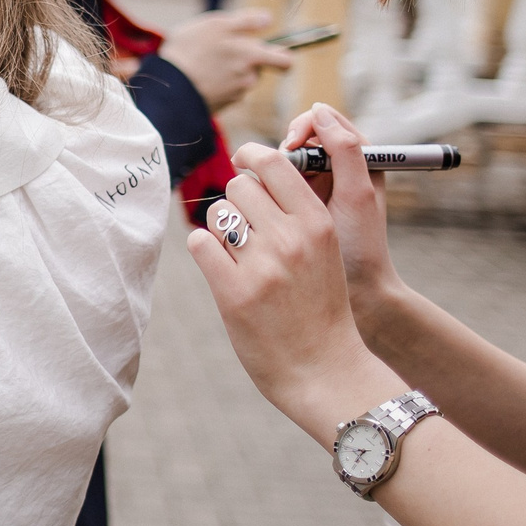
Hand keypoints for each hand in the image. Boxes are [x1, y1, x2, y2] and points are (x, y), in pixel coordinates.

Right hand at [158, 9, 290, 110]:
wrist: (168, 87)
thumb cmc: (191, 50)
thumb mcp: (216, 24)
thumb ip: (246, 21)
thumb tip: (268, 19)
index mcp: (253, 56)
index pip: (285, 61)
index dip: (281, 55)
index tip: (272, 51)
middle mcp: (249, 78)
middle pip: (259, 69)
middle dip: (248, 62)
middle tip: (226, 54)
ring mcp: (236, 94)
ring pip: (242, 80)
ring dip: (230, 72)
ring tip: (205, 63)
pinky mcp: (222, 106)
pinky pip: (227, 92)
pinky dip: (218, 85)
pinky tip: (200, 77)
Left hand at [186, 145, 396, 429]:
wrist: (326, 369)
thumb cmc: (321, 308)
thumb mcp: (324, 252)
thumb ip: (294, 217)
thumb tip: (249, 179)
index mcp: (317, 222)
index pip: (273, 162)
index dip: (251, 156)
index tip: (244, 162)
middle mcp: (291, 238)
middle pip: (240, 185)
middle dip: (237, 201)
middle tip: (245, 227)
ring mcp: (262, 266)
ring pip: (218, 213)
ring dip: (221, 228)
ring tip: (237, 254)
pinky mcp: (234, 292)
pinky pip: (200, 243)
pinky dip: (205, 251)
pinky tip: (220, 268)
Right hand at [280, 102, 409, 340]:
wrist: (359, 294)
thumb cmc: (363, 247)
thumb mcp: (356, 196)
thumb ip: (345, 152)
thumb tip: (319, 110)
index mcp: (356, 162)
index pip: (323, 124)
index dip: (302, 128)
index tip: (290, 146)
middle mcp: (335, 172)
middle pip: (298, 142)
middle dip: (280, 151)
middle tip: (270, 170)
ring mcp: (314, 192)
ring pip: (281, 166)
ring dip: (268, 174)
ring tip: (262, 192)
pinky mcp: (296, 212)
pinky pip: (272, 190)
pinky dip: (262, 194)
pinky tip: (257, 207)